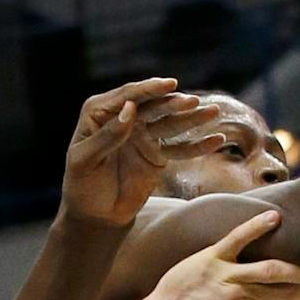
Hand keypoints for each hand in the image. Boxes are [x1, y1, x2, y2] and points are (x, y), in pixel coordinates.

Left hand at [60, 80, 226, 226]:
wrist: (95, 215)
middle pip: (153, 106)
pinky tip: (217, 140)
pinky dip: (198, 145)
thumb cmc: (82, 186)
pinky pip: (180, 149)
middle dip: (174, 103)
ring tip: (213, 112)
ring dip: (192, 118)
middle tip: (193, 102)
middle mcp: (125, 119)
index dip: (149, 89)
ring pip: (171, 124)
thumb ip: (106, 136)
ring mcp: (143, 135)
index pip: (128, 97)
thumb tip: (130, 109)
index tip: (170, 84)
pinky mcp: (157, 154)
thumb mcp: (85, 161)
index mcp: (100, 113)